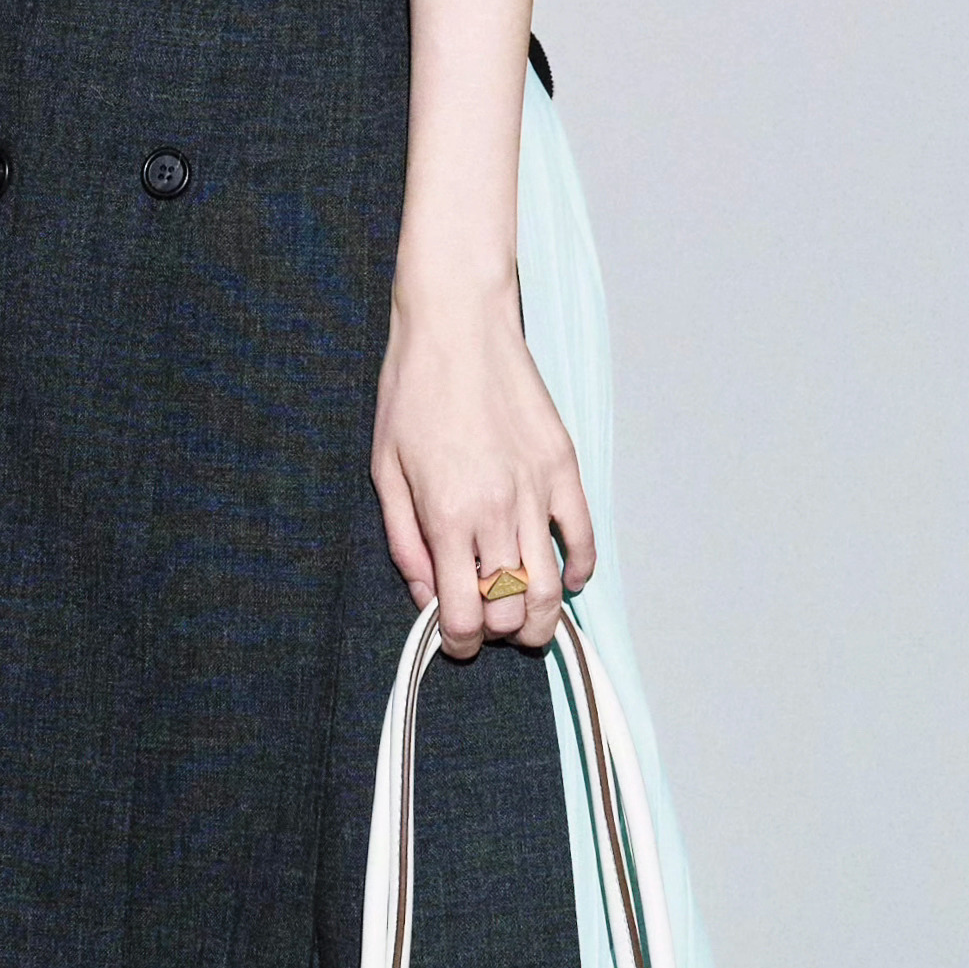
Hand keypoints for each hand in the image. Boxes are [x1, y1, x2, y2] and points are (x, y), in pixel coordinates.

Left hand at [371, 287, 595, 655]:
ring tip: (526, 624)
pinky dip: (578, 571)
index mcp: (447, 515)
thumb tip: (424, 594)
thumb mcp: (385, 470)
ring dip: (539, 619)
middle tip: (485, 625)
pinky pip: (583, 537)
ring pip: (550, 586)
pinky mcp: (564, 467)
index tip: (454, 639)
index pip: (465, 614)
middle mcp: (497, 510)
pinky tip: (562, 582)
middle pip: (511, 610)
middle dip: (497, 633)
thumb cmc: (412, 392)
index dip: (460, 642)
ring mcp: (537, 490)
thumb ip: (404, 541)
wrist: (458, 325)